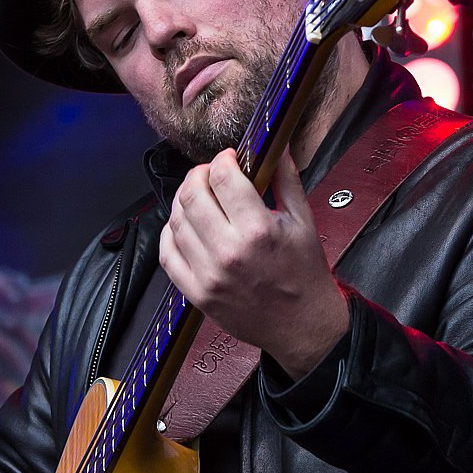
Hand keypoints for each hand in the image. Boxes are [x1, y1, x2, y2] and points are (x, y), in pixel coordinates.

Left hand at [159, 147, 349, 378]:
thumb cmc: (305, 274)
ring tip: (199, 198)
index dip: (222, 160)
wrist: (302, 326)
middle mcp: (229, 252)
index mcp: (258, 230)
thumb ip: (286, 180)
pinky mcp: (197, 294)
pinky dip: (170, 233)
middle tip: (209, 174)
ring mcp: (209, 275)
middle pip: (191, 195)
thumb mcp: (304, 221)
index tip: (229, 159)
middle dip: (198, 175)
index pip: (221, 177)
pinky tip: (184, 226)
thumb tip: (275, 146)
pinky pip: (168, 255)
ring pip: (176, 221)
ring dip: (183, 201)